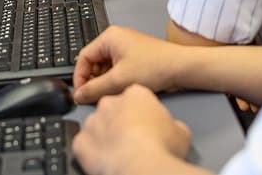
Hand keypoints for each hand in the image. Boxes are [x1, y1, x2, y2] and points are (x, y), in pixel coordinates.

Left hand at [72, 85, 192, 174]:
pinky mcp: (81, 141)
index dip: (141, 114)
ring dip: (105, 137)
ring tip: (120, 154)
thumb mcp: (180, 131)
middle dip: (120, 123)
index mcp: (135, 94)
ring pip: (97, 126)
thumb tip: (174, 129)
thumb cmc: (161, 148)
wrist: (142, 167)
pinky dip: (92, 153)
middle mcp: (110, 102)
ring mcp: (93, 121)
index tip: (146, 126)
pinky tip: (105, 160)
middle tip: (133, 141)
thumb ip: (172, 124)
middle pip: (113, 110)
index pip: (135, 98)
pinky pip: (83, 145)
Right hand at [73, 26, 182, 103]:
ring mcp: (126, 47)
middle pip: (94, 62)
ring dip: (105, 82)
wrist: (181, 68)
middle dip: (93, 80)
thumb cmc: (153, 67)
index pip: (84, 57)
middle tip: (93, 98)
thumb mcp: (119, 80)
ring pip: (106, 67)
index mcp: (109, 37)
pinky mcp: (135, 56)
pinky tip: (121, 91)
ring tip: (109, 95)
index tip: (80, 94)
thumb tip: (79, 95)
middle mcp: (116, 39)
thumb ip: (95, 89)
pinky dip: (115, 80)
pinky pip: (117, 68)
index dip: (80, 77)